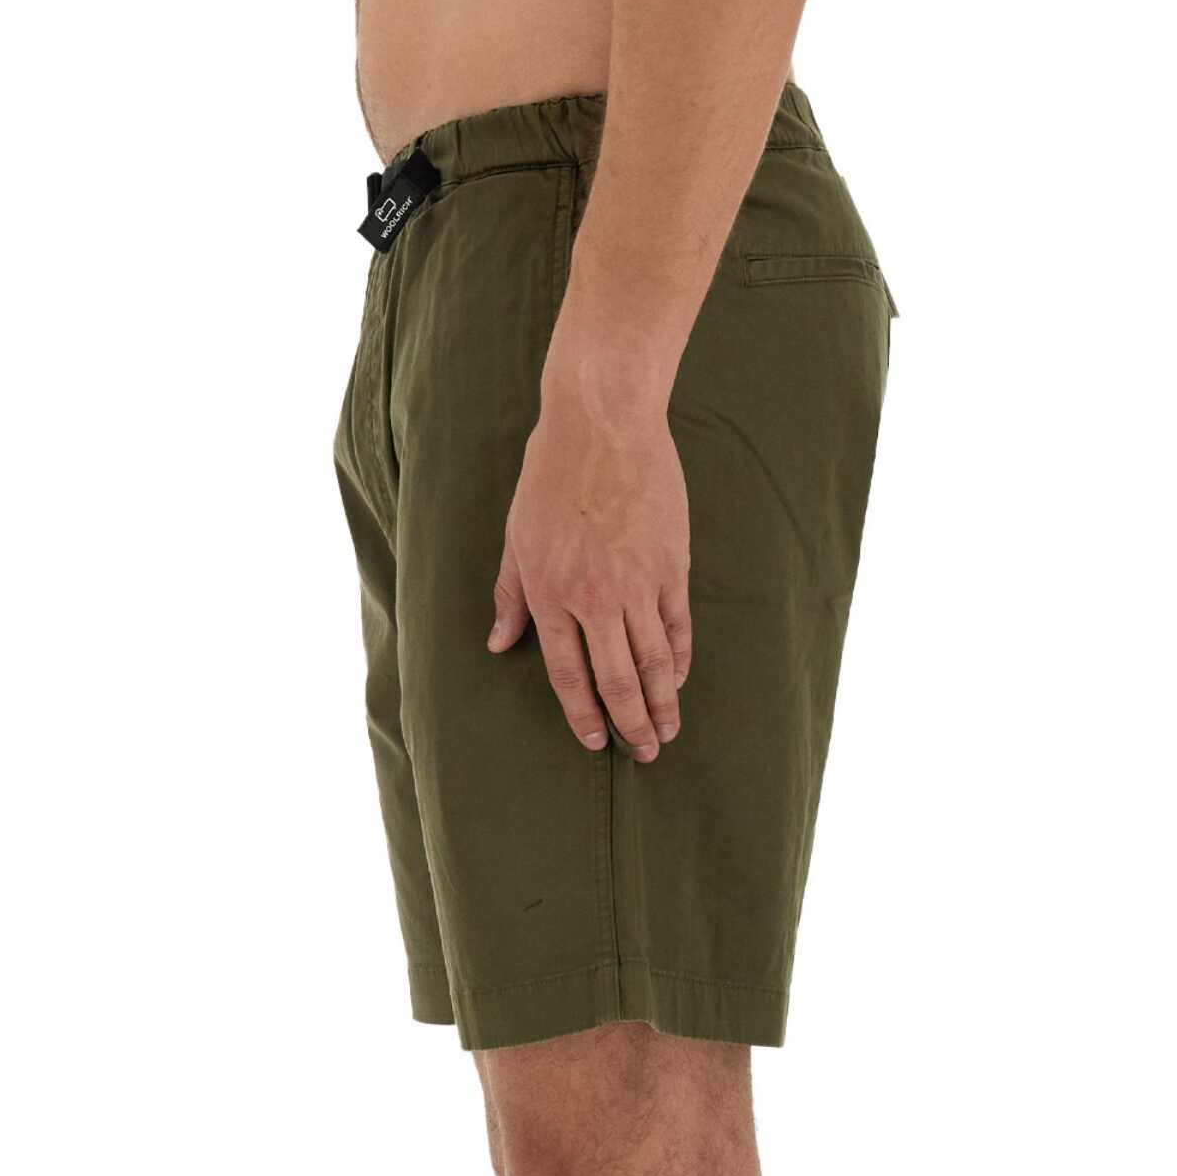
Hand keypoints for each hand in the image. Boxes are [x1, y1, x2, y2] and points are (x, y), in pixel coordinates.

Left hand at [487, 370, 691, 760]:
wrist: (603, 423)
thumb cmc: (550, 474)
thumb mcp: (516, 536)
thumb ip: (509, 595)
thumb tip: (495, 643)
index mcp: (550, 594)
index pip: (568, 674)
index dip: (583, 714)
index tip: (595, 740)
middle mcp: (594, 599)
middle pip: (616, 680)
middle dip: (631, 723)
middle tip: (643, 753)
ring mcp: (637, 584)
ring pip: (653, 662)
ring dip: (662, 703)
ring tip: (669, 731)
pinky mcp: (671, 565)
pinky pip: (678, 626)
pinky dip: (681, 658)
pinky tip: (680, 679)